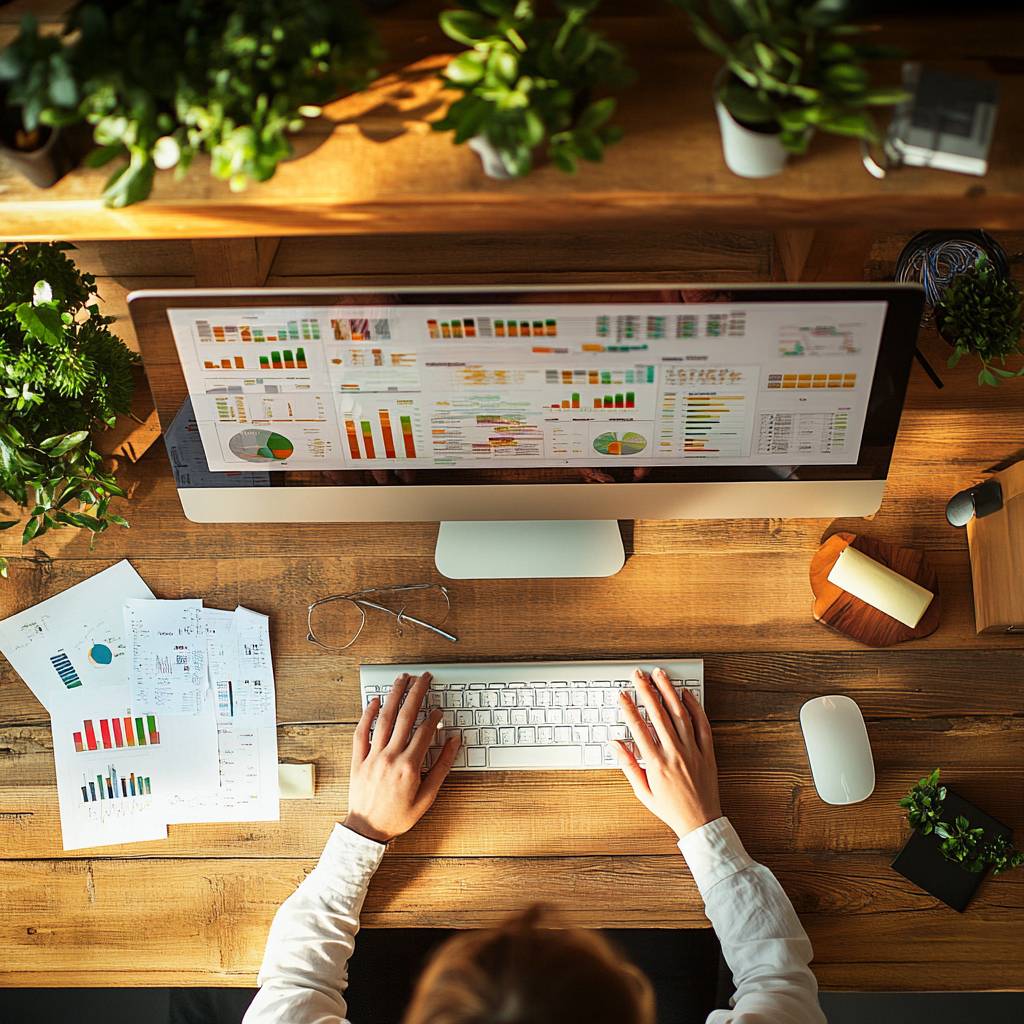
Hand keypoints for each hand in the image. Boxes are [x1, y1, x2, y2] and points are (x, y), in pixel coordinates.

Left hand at [343, 672, 460, 843]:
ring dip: (394, 696)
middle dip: (416, 693)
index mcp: (409, 766)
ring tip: (402, 679)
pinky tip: (374, 701)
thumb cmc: (398, 816)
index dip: (434, 717)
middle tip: (424, 678)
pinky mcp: (358, 759)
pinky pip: (361, 732)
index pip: (425, 731)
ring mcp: (372, 756)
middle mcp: (390, 757)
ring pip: (384, 718)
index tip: (439, 709)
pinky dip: (367, 715)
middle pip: (405, 716)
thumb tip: (454, 743)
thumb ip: (442, 767)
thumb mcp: (428, 797)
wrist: (367, 830)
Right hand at [615, 668, 721, 839]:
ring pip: (680, 714)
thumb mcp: (642, 791)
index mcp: (656, 764)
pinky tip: (686, 694)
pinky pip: (702, 724)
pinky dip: (695, 707)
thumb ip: (628, 765)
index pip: (638, 728)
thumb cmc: (670, 808)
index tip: (622, 694)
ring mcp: (692, 751)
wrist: (700, 822)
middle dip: (646, 691)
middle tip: (638, 675)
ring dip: (668, 692)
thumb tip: (615, 744)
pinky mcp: (707, 752)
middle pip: (658, 714)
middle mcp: (674, 753)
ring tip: (660, 675)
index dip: (629, 708)